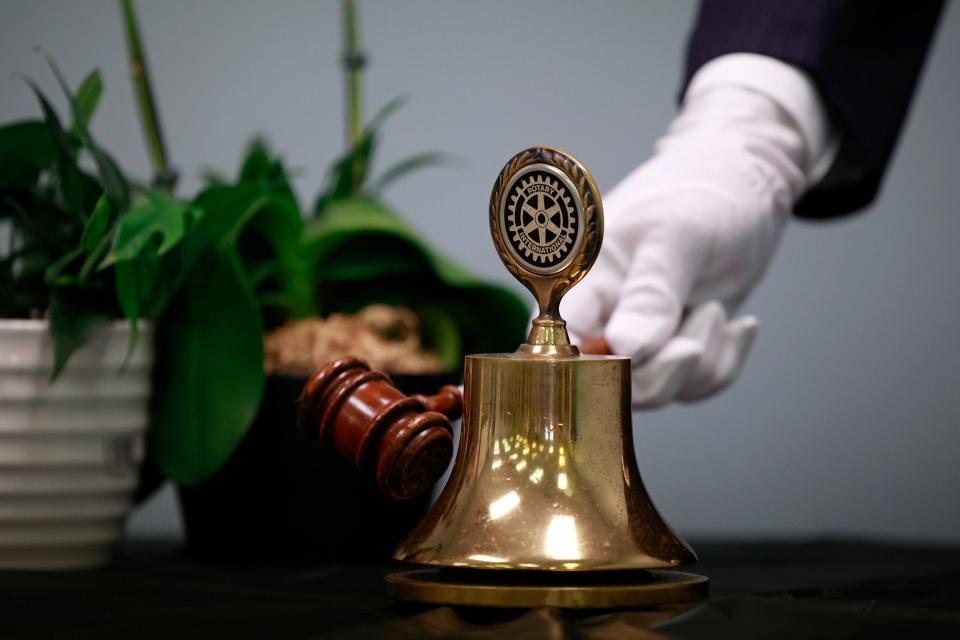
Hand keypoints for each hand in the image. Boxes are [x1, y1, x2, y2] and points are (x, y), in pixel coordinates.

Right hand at [563, 56, 831, 407]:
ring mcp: (641, 339)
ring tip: (716, 308)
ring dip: (700, 361)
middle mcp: (604, 318)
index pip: (563, 341)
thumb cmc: (701, 193)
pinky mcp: (676, 350)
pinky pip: (694, 385)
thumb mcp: (678, 235)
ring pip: (657, 389)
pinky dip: (723, 360)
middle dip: (661, 370)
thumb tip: (626, 348)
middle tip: (698, 329)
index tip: (632, 354)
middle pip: (608, 382)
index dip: (588, 364)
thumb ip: (651, 292)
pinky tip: (736, 324)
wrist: (747, 187)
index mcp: (584, 282)